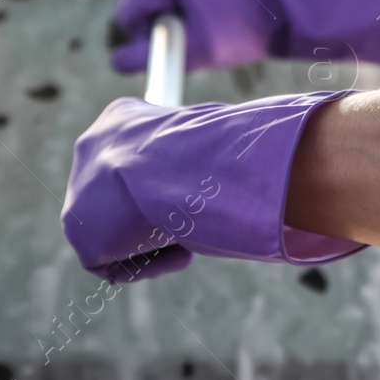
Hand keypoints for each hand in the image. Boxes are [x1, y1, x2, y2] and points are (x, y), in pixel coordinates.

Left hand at [61, 91, 365, 283]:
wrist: (184, 166)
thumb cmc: (223, 150)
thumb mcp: (224, 146)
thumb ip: (222, 156)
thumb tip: (299, 154)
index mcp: (122, 117)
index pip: (140, 159)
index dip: (169, 183)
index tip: (198, 195)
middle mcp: (94, 144)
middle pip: (121, 198)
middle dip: (154, 213)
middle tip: (195, 222)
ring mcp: (80, 186)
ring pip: (122, 232)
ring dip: (158, 235)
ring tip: (191, 226)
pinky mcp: (79, 230)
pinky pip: (117, 262)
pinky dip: (151, 259)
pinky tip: (178, 240)